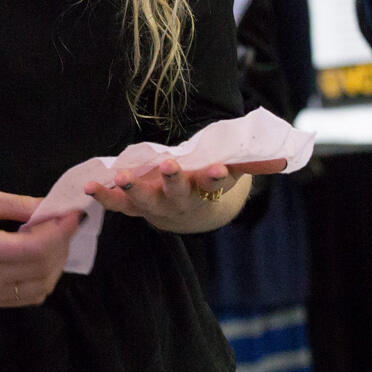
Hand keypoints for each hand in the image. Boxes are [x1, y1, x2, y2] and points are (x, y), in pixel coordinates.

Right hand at [0, 186, 79, 307]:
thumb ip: (21, 205)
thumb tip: (56, 208)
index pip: (34, 249)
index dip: (60, 232)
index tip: (73, 214)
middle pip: (41, 270)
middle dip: (61, 245)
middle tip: (63, 222)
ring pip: (40, 288)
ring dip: (55, 263)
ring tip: (52, 238)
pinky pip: (27, 296)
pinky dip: (42, 278)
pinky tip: (38, 256)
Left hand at [85, 158, 285, 232]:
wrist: (191, 214)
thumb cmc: (209, 180)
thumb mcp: (230, 169)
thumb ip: (248, 161)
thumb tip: (281, 157)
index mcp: (207, 189)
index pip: (216, 182)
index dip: (218, 176)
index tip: (220, 168)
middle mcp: (182, 201)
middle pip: (179, 192)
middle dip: (173, 179)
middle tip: (168, 166)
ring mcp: (157, 206)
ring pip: (146, 201)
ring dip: (134, 189)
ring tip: (121, 177)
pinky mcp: (136, 208)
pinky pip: (119, 205)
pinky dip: (104, 196)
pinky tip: (90, 186)